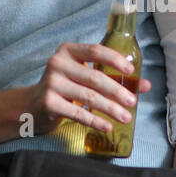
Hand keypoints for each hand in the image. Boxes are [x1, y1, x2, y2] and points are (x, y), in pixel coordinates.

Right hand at [25, 42, 150, 133]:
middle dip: (117, 91)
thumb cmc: (64, 88)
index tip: (131, 71)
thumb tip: (145, 86)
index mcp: (68, 51)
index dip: (115, 60)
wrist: (30, 106)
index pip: (96, 50)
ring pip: (88, 96)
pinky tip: (107, 126)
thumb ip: (112, 77)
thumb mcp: (83, 77)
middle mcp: (58, 63)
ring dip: (110, 108)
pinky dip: (95, 121)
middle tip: (133, 102)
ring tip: (125, 117)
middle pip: (95, 77)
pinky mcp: (48, 103)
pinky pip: (77, 113)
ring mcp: (51, 83)